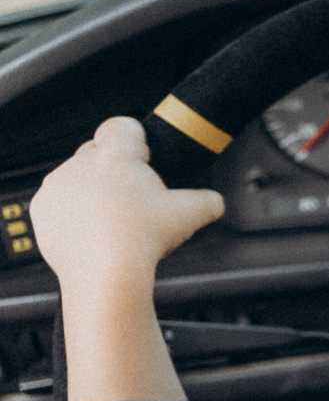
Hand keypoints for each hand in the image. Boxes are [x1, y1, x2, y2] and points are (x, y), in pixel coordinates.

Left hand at [32, 118, 225, 296]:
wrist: (104, 274)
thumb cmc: (141, 241)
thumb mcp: (188, 215)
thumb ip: (207, 201)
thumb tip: (214, 201)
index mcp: (115, 156)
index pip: (122, 126)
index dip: (136, 140)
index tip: (144, 160)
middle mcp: (81, 164)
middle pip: (98, 151)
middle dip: (115, 168)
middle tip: (133, 197)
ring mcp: (57, 185)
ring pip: (77, 175)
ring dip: (92, 189)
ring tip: (111, 218)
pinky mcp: (42, 208)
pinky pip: (58, 199)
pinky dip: (71, 210)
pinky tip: (91, 228)